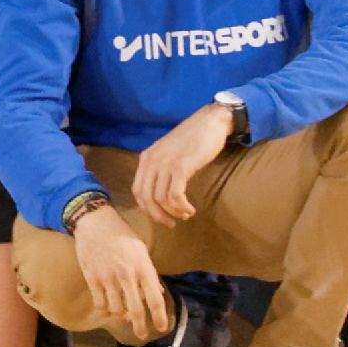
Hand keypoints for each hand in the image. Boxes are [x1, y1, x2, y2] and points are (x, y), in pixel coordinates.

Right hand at [71, 205, 170, 336]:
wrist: (95, 222)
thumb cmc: (122, 235)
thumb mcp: (141, 251)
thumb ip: (149, 273)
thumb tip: (158, 293)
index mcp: (143, 268)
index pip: (155, 299)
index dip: (159, 317)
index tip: (161, 328)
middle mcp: (127, 275)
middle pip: (135, 310)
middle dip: (140, 326)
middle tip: (142, 335)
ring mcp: (108, 277)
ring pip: (116, 309)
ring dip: (120, 314)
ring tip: (122, 313)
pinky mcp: (92, 277)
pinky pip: (99, 303)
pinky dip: (104, 309)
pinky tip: (106, 307)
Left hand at [132, 105, 232, 225]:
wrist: (210, 122)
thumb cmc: (193, 139)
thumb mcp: (169, 152)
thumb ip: (161, 168)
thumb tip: (161, 193)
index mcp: (146, 158)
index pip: (137, 190)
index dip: (147, 208)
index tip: (160, 216)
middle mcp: (152, 161)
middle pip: (146, 198)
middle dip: (157, 215)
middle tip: (171, 224)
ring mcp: (165, 163)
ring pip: (161, 199)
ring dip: (173, 212)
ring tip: (185, 215)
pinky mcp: (181, 166)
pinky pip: (175, 195)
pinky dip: (181, 206)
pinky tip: (190, 209)